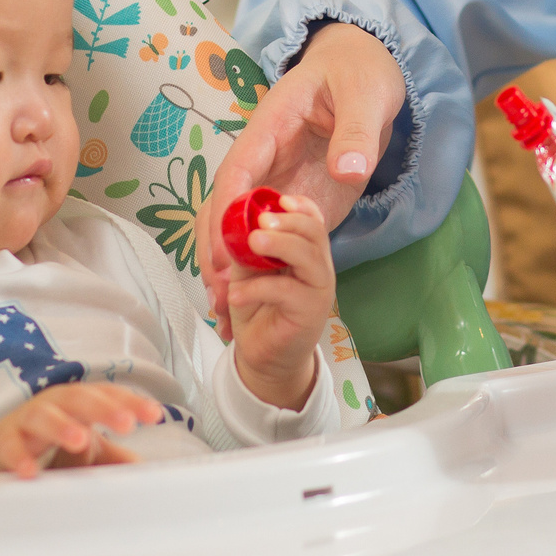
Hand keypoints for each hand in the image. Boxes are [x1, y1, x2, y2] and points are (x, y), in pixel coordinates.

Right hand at [0, 381, 166, 477]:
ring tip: (80, 441)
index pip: (107, 394)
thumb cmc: (50, 443)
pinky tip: (30, 471)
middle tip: (126, 423)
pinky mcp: (4, 440)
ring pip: (43, 416)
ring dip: (62, 426)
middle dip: (104, 408)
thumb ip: (112, 456)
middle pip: (79, 398)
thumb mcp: (86, 448)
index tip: (155, 415)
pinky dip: (19, 457)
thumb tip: (142, 467)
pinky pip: (11, 447)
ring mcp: (27, 420)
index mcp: (79, 402)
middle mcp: (54, 404)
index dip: (131, 402)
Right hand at [204, 22, 402, 333]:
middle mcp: (261, 158)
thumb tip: (347, 171)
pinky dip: (253, 266)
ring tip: (224, 314)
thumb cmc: (358, 73)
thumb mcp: (365, 94)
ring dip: (225, 266)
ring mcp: (274, 180)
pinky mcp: (293, 197)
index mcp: (269, 126)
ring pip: (233, 225)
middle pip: (222, 206)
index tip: (228, 251)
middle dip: (215, 250)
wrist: (365, 67)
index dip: (228, 213)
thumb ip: (357, 132)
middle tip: (220, 297)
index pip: (238, 171)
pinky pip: (264, 233)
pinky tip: (249, 300)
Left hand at [221, 193, 336, 409]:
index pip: (313, 219)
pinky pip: (288, 291)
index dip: (300, 206)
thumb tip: (237, 223)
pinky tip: (236, 295)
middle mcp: (318, 266)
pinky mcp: (311, 312)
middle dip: (288, 222)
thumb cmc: (257, 309)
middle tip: (260, 222)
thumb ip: (247, 249)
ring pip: (309, 257)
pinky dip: (258, 288)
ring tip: (252, 243)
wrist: (263, 355)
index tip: (278, 200)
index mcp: (305, 251)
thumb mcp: (246, 271)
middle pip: (315, 233)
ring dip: (279, 246)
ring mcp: (318, 289)